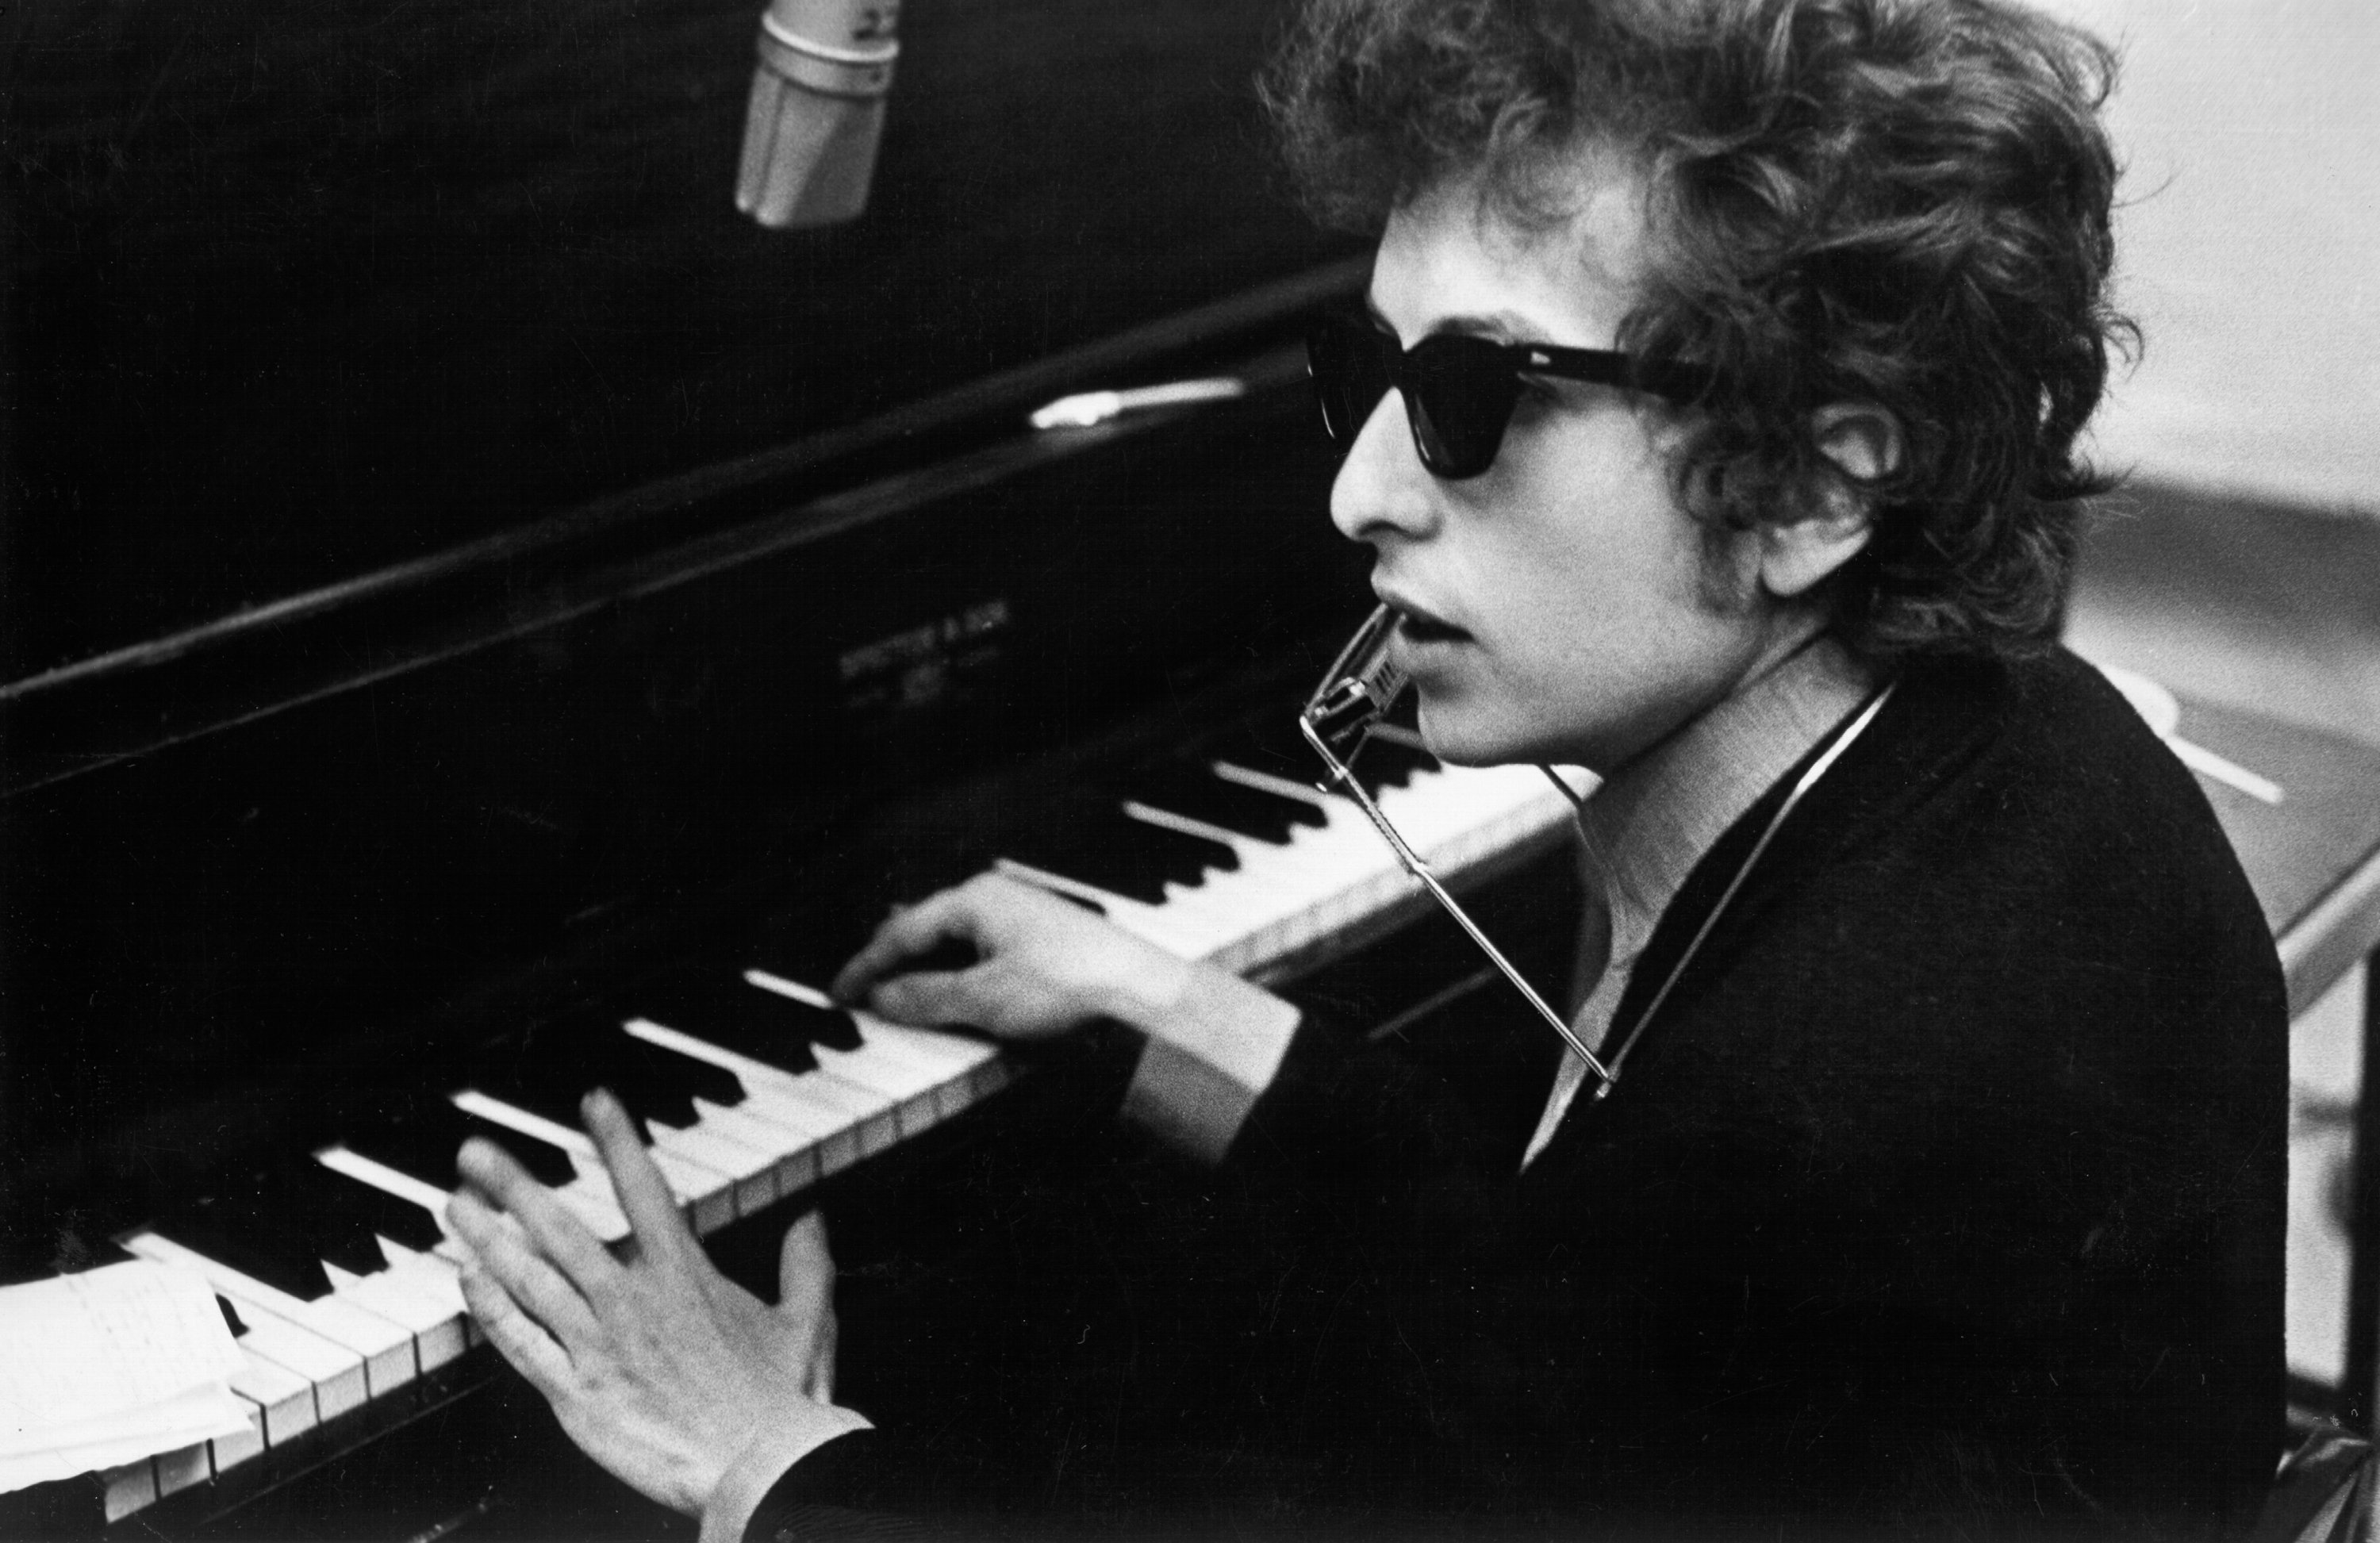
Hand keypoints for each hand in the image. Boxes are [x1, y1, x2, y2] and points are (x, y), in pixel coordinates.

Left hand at [444, 1090, 853, 1516]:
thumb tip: (812, 1221)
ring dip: (487, 1238)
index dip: (617, 1141)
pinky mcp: (577, 1394)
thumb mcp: (808, 1321)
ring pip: (529, 1279)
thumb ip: (806, 1265)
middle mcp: (632, 1301)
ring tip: (455, 1205)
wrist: (762, 1469)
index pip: (643, 1189)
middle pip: (560, 1228)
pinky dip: (492, 1309)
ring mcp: (598, 1346)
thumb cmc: (786, 1401)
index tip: (593, 1101)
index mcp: (685, 1276)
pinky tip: (469, 1280)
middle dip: (513, 1184)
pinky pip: (522, 1344)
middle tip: (474, 1151)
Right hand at [831, 872, 1195, 1039]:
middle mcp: (996, 899)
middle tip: (861, 995)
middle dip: (892, 965)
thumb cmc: (1070, 984)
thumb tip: (881, 1000)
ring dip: (927, 975)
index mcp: (975, 899)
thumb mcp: (984, 999)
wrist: (1142, 991)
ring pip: (956, 946)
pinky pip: (984, 956)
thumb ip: (925, 999)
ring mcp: (1022, 918)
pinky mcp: (1044, 942)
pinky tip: (958, 1002)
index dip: (864, 968)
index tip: (838, 994)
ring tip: (901, 1002)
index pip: (900, 932)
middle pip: (927, 933)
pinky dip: (960, 978)